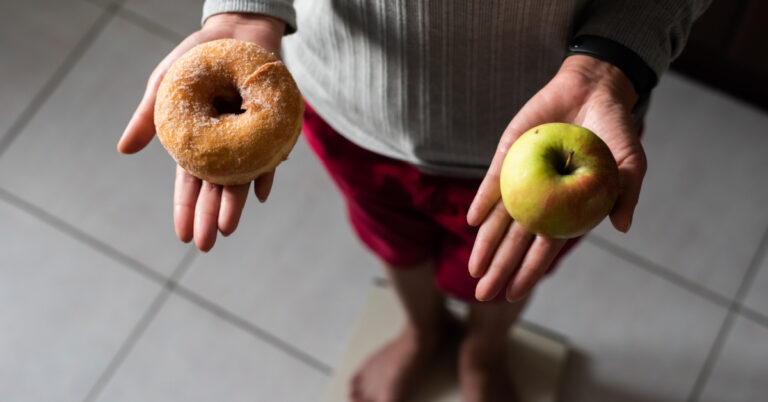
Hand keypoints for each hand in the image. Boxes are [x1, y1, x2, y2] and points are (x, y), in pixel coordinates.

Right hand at [117, 13, 285, 251]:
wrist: (235, 32)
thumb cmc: (196, 60)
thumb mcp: (165, 86)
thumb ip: (149, 118)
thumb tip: (124, 151)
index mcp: (196, 143)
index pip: (190, 183)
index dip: (186, 208)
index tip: (183, 235)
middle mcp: (224, 147)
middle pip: (216, 188)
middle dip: (210, 217)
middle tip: (206, 245)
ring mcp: (248, 138)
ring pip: (242, 177)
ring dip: (235, 203)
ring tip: (228, 228)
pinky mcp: (272, 126)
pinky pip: (271, 154)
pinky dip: (266, 172)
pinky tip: (261, 192)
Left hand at [466, 55, 647, 301]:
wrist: (592, 90)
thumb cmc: (615, 130)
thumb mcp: (630, 161)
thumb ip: (627, 193)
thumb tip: (622, 226)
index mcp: (568, 210)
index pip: (544, 248)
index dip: (529, 272)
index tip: (512, 294)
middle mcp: (541, 200)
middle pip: (516, 241)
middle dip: (499, 268)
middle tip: (482, 294)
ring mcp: (523, 180)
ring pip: (500, 218)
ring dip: (485, 243)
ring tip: (472, 270)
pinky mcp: (509, 156)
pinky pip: (494, 182)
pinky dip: (483, 200)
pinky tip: (472, 220)